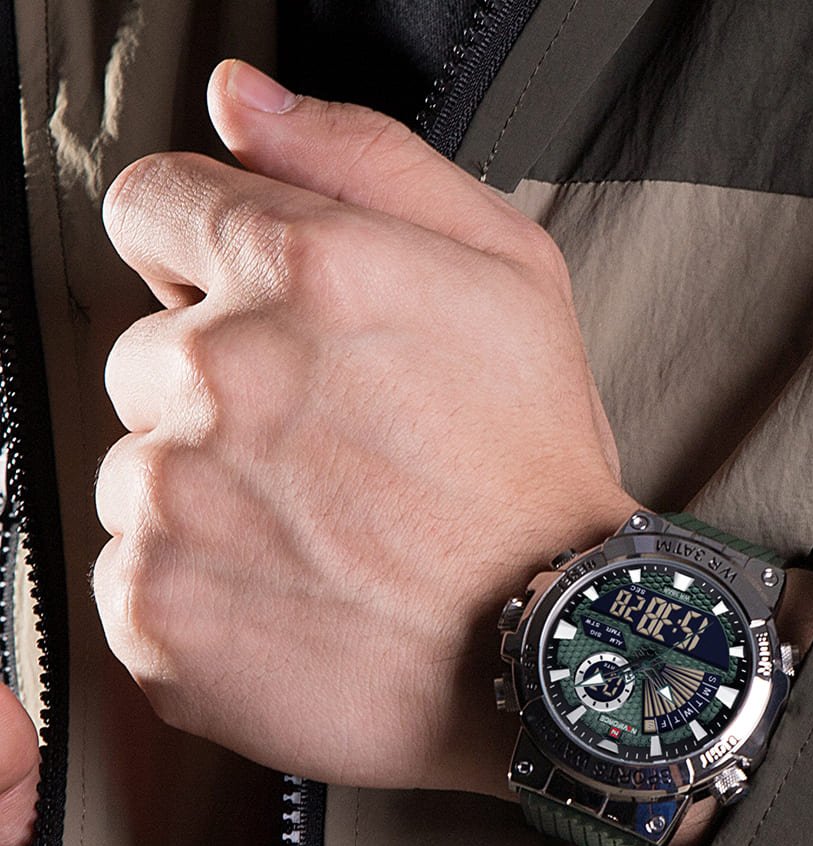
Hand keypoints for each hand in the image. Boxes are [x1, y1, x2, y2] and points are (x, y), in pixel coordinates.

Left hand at [95, 60, 634, 792]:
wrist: (549, 649)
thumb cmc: (537, 472)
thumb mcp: (510, 274)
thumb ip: (365, 157)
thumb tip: (241, 102)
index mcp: (299, 272)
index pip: (154, 206)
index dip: (208, 259)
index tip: (262, 319)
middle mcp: (220, 375)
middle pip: (145, 353)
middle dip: (221, 392)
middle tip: (332, 456)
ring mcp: (176, 501)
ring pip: (140, 469)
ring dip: (212, 495)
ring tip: (324, 537)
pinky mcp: (156, 610)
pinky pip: (137, 573)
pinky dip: (202, 588)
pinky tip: (294, 597)